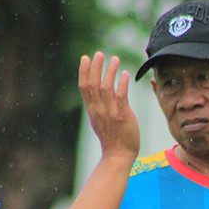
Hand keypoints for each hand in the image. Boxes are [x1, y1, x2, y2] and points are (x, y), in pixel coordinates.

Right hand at [78, 52, 140, 167]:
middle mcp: (98, 109)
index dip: (83, 71)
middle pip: (93, 84)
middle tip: (99, 53)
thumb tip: (98, 94)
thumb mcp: (99, 121)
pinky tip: (125, 74)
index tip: (85, 58)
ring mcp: (110, 112)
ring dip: (110, 71)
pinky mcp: (122, 116)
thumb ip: (98, 107)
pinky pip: (120, 96)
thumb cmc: (112, 139)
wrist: (118, 155)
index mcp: (92, 110)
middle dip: (95, 67)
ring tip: (115, 59)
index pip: (84, 87)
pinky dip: (122, 83)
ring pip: (106, 87)